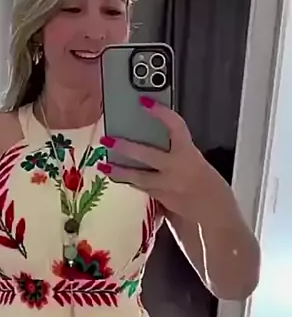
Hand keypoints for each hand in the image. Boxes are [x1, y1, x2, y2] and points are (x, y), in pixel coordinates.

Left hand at [98, 99, 229, 224]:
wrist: (215, 213)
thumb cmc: (210, 186)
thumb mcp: (197, 163)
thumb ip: (178, 154)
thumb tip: (157, 141)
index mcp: (190, 154)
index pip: (176, 127)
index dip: (161, 113)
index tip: (145, 103)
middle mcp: (176, 169)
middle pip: (148, 155)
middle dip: (126, 147)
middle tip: (108, 139)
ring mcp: (167, 185)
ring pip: (138, 177)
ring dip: (118, 171)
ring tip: (102, 165)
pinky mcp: (160, 198)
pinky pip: (141, 187)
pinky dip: (129, 181)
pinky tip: (116, 176)